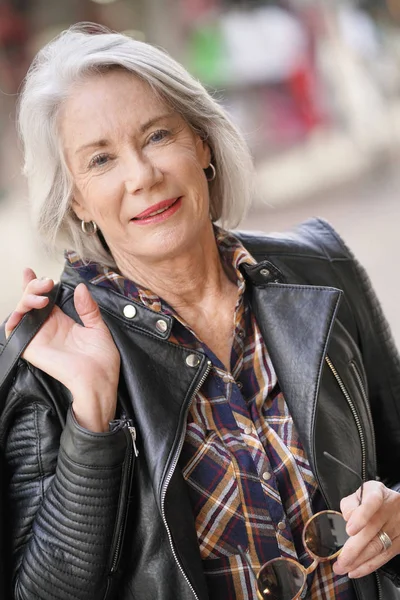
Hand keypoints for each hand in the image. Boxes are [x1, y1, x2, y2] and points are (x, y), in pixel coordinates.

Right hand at [5, 268, 120, 431]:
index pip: (45, 298)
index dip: (37, 284)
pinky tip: (32, 307)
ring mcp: (38, 337)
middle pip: (30, 300)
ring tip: (43, 296)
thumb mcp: (98, 327)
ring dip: (27, 297)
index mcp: (62, 322)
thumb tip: (81, 287)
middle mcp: (48, 328)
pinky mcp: (31, 347)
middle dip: (34, 286)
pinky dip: (16, 316)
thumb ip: (88, 307)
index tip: (35, 271)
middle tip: (46, 282)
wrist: (99, 381)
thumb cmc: (102, 361)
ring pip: (20, 311)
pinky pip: (13, 330)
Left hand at [333, 480, 399, 577]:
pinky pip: (384, 557)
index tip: (350, 530)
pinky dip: (368, 566)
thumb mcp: (360, 494)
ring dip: (359, 561)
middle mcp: (390, 510)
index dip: (361, 516)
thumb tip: (348, 519)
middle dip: (354, 549)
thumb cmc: (372, 500)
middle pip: (372, 530)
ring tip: (343, 568)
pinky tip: (356, 570)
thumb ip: (350, 504)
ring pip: (378, 547)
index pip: (372, 502)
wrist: (395, 505)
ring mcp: (397, 527)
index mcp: (378, 494)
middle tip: (340, 561)